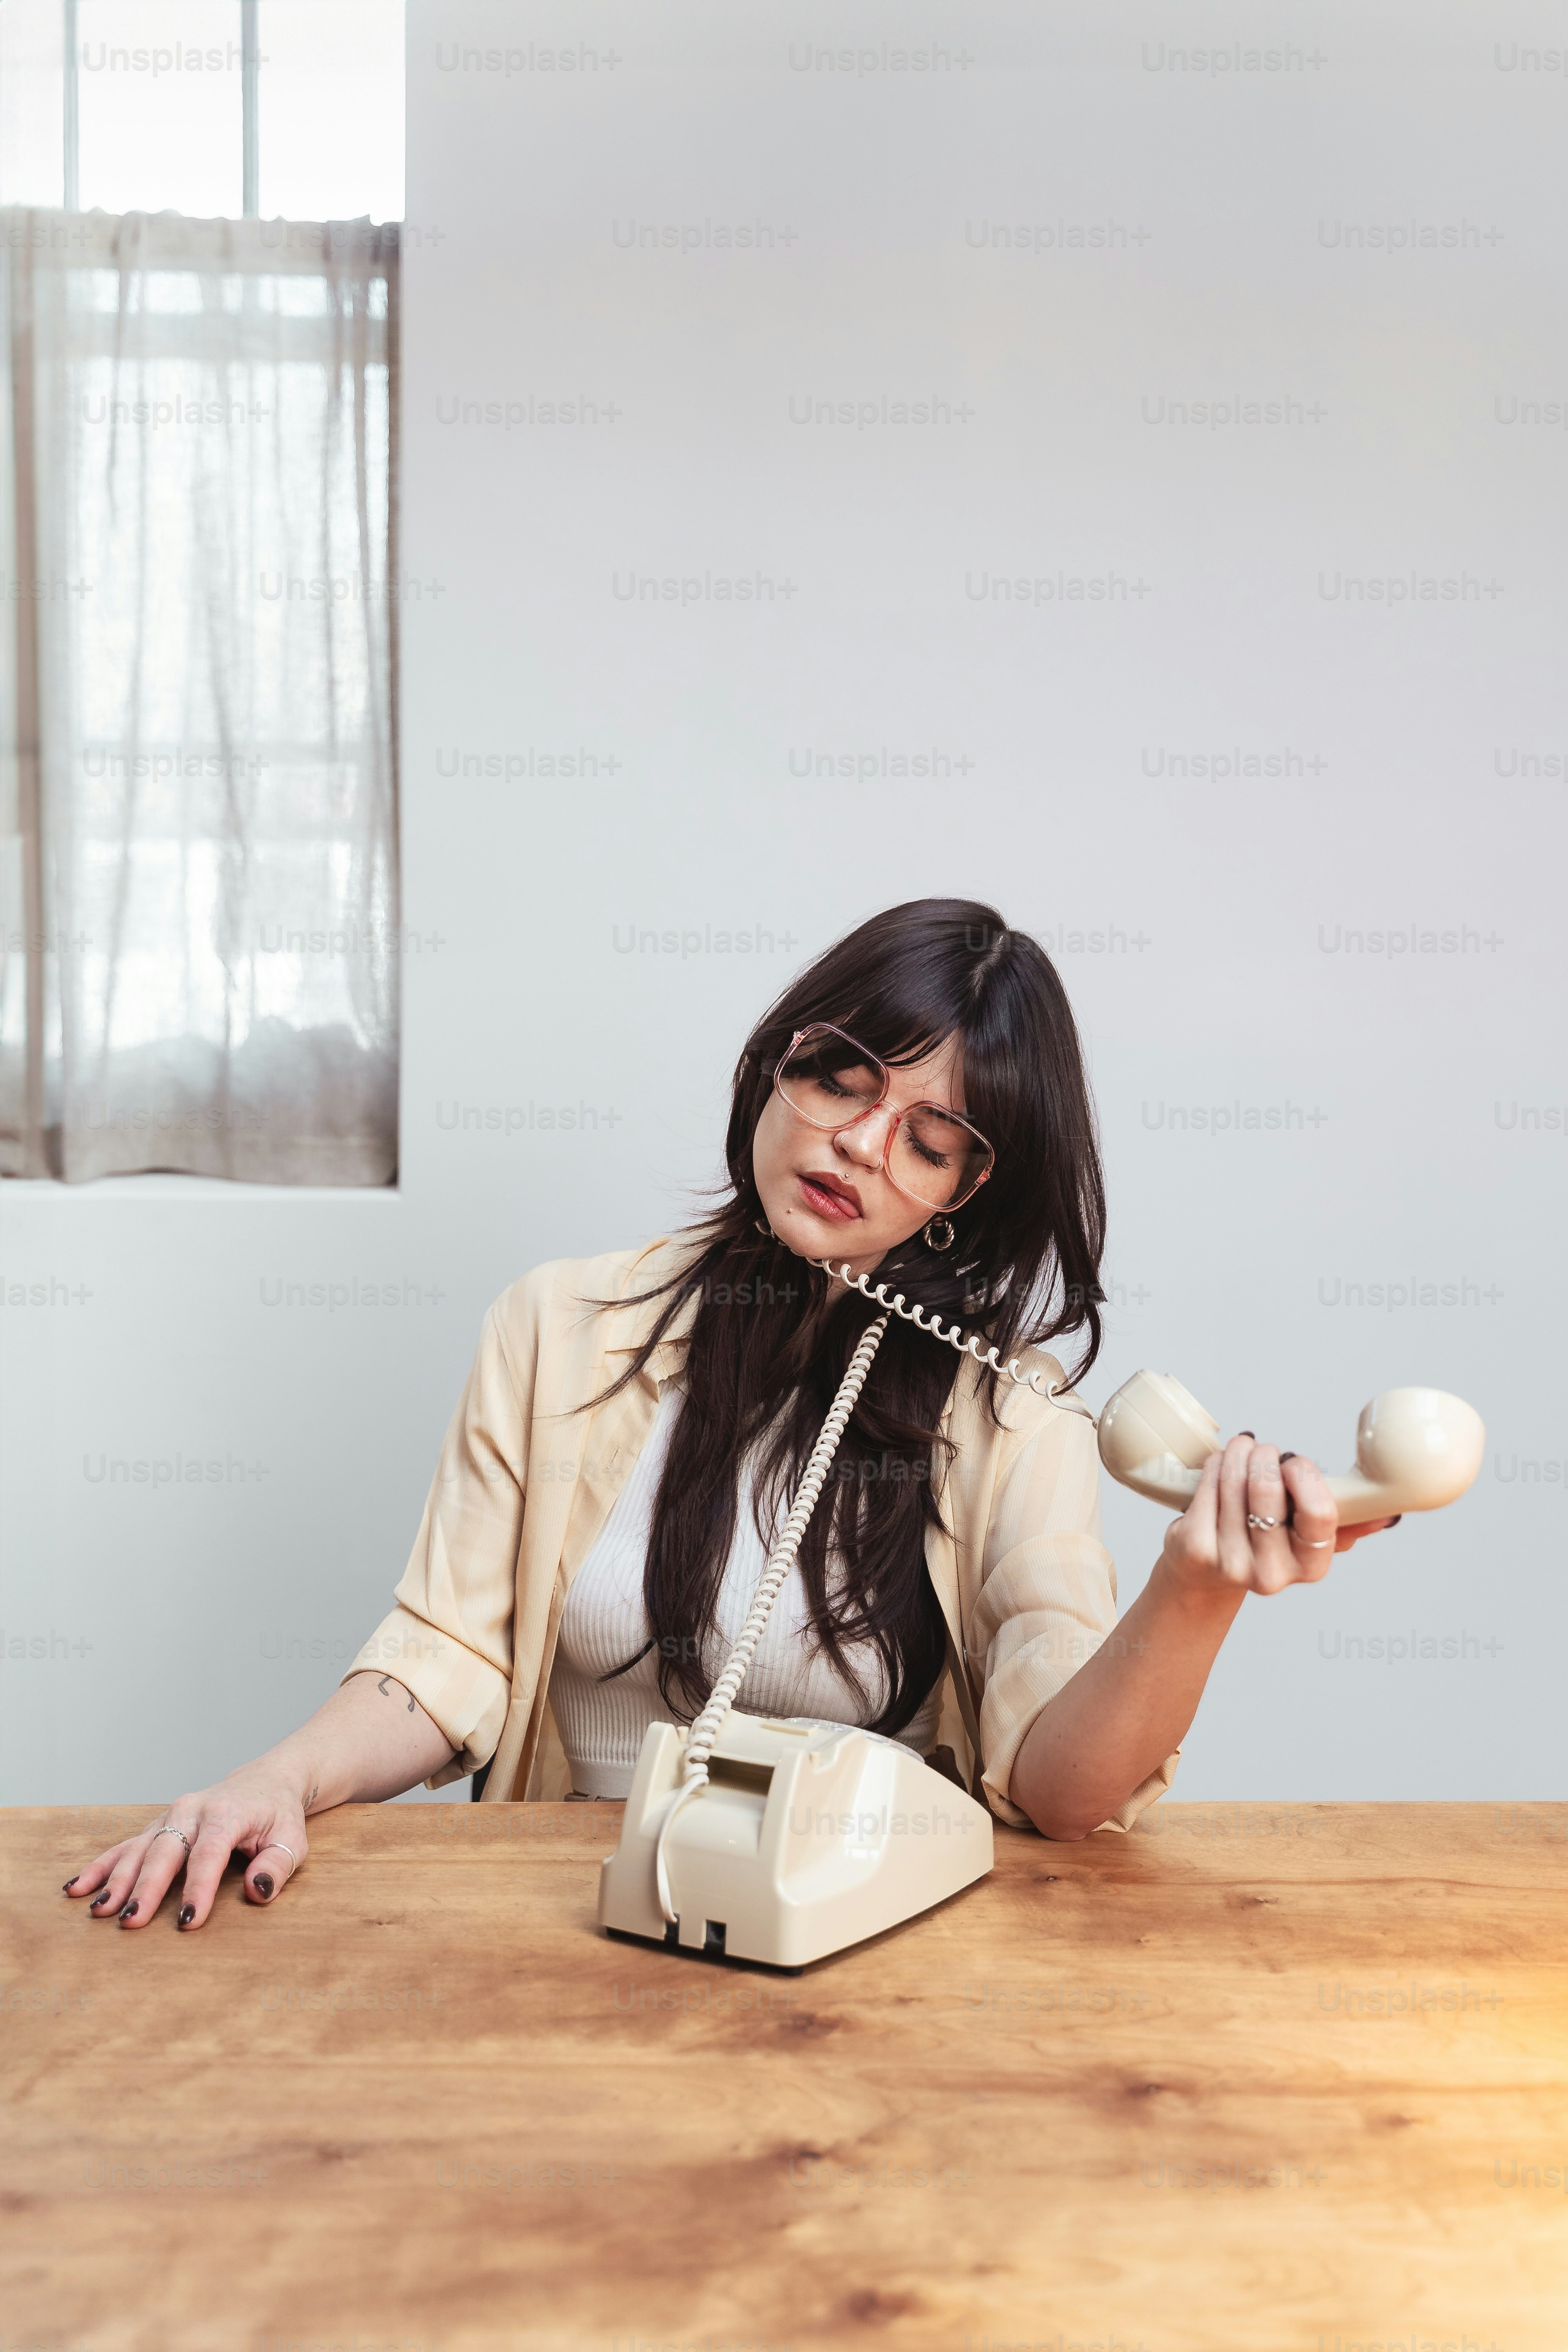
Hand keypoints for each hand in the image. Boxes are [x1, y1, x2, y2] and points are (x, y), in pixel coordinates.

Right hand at [62, 1767, 310, 1931]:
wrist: (266, 1782)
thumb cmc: (278, 1816)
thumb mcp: (292, 1838)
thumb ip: (277, 1864)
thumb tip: (256, 1891)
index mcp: (227, 1813)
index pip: (209, 1853)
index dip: (198, 1887)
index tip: (189, 1920)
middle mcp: (192, 1809)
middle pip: (166, 1851)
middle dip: (147, 1888)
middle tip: (132, 1922)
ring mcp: (170, 1816)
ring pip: (139, 1849)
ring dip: (117, 1880)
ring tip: (100, 1911)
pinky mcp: (158, 1825)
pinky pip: (126, 1845)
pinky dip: (101, 1866)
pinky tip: (78, 1887)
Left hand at [1157, 1433, 1398, 1597]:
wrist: (1206, 1575)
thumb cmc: (1263, 1543)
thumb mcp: (1307, 1538)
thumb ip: (1348, 1523)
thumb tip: (1388, 1515)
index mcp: (1311, 1566)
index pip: (1318, 1512)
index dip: (1304, 1474)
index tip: (1293, 1462)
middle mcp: (1272, 1573)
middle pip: (1267, 1489)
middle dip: (1265, 1455)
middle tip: (1263, 1449)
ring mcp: (1231, 1563)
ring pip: (1234, 1482)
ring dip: (1238, 1453)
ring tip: (1242, 1448)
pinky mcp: (1196, 1548)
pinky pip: (1207, 1487)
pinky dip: (1214, 1465)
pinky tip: (1220, 1463)